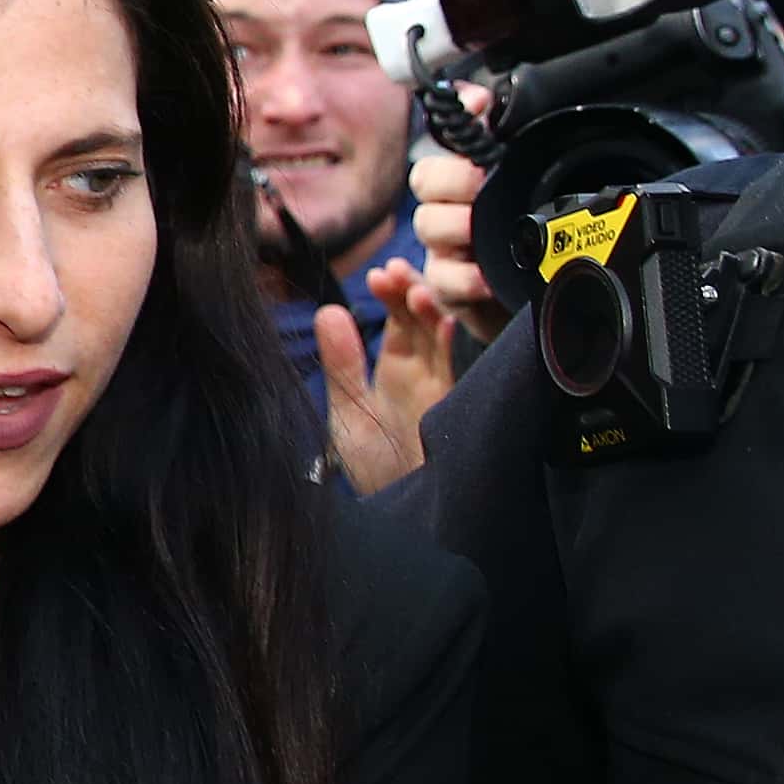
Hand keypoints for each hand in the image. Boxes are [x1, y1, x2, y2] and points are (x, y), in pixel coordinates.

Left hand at [317, 259, 460, 492]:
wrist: (401, 511)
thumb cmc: (375, 467)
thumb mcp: (349, 410)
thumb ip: (342, 364)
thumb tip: (330, 309)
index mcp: (395, 370)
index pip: (397, 321)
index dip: (390, 295)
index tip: (379, 274)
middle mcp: (421, 374)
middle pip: (420, 321)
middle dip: (409, 293)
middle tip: (394, 272)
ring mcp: (439, 389)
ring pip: (438, 339)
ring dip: (427, 312)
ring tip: (412, 290)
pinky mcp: (451, 408)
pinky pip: (453, 370)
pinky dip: (447, 344)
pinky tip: (441, 322)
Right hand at [406, 87, 511, 344]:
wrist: (541, 298)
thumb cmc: (533, 240)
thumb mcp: (533, 187)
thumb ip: (505, 145)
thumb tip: (481, 99)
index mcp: (466, 180)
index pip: (445, 142)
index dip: (458, 123)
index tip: (479, 113)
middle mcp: (449, 209)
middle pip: (426, 178)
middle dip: (453, 178)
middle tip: (481, 184)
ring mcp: (444, 248)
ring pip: (429, 226)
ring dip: (455, 228)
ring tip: (480, 234)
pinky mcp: (447, 289)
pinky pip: (440, 280)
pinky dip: (462, 279)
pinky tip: (485, 278)